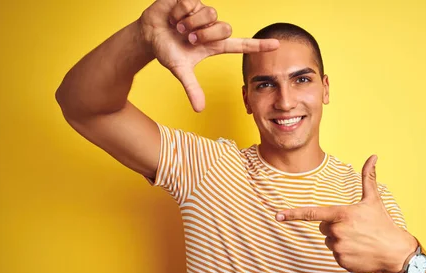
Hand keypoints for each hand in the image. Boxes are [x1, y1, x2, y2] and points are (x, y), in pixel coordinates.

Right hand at [139, 0, 278, 111]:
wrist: (149, 34)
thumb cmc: (167, 50)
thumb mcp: (180, 70)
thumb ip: (192, 88)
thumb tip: (199, 109)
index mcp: (214, 45)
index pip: (242, 45)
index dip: (259, 45)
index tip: (276, 45)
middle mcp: (213, 28)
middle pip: (225, 28)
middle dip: (204, 35)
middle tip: (188, 39)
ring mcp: (203, 12)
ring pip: (210, 14)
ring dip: (190, 23)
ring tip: (178, 27)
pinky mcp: (192, 0)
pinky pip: (192, 3)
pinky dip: (179, 12)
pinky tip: (174, 16)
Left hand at [275, 155, 416, 272]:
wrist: (395, 252)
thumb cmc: (383, 223)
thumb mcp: (374, 200)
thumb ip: (368, 177)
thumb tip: (373, 156)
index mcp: (342, 214)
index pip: (312, 213)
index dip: (293, 214)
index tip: (278, 215)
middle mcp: (337, 231)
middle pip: (323, 228)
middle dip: (334, 227)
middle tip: (354, 228)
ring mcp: (339, 248)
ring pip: (329, 242)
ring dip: (340, 240)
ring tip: (358, 240)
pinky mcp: (341, 261)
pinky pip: (335, 255)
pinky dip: (345, 253)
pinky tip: (359, 251)